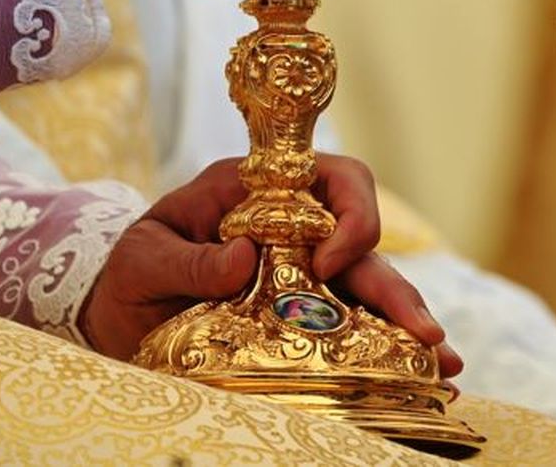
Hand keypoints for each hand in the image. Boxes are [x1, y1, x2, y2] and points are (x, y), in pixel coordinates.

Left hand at [79, 154, 460, 375]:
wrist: (112, 311)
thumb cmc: (129, 270)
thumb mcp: (143, 260)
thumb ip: (187, 259)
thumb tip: (240, 258)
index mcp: (262, 192)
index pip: (332, 178)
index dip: (348, 213)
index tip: (326, 262)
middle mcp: (297, 228)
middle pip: (365, 247)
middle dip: (399, 290)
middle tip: (425, 333)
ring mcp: (306, 272)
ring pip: (371, 289)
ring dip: (409, 324)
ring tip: (443, 364)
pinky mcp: (306, 315)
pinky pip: (356, 327)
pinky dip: (390, 351)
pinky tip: (421, 377)